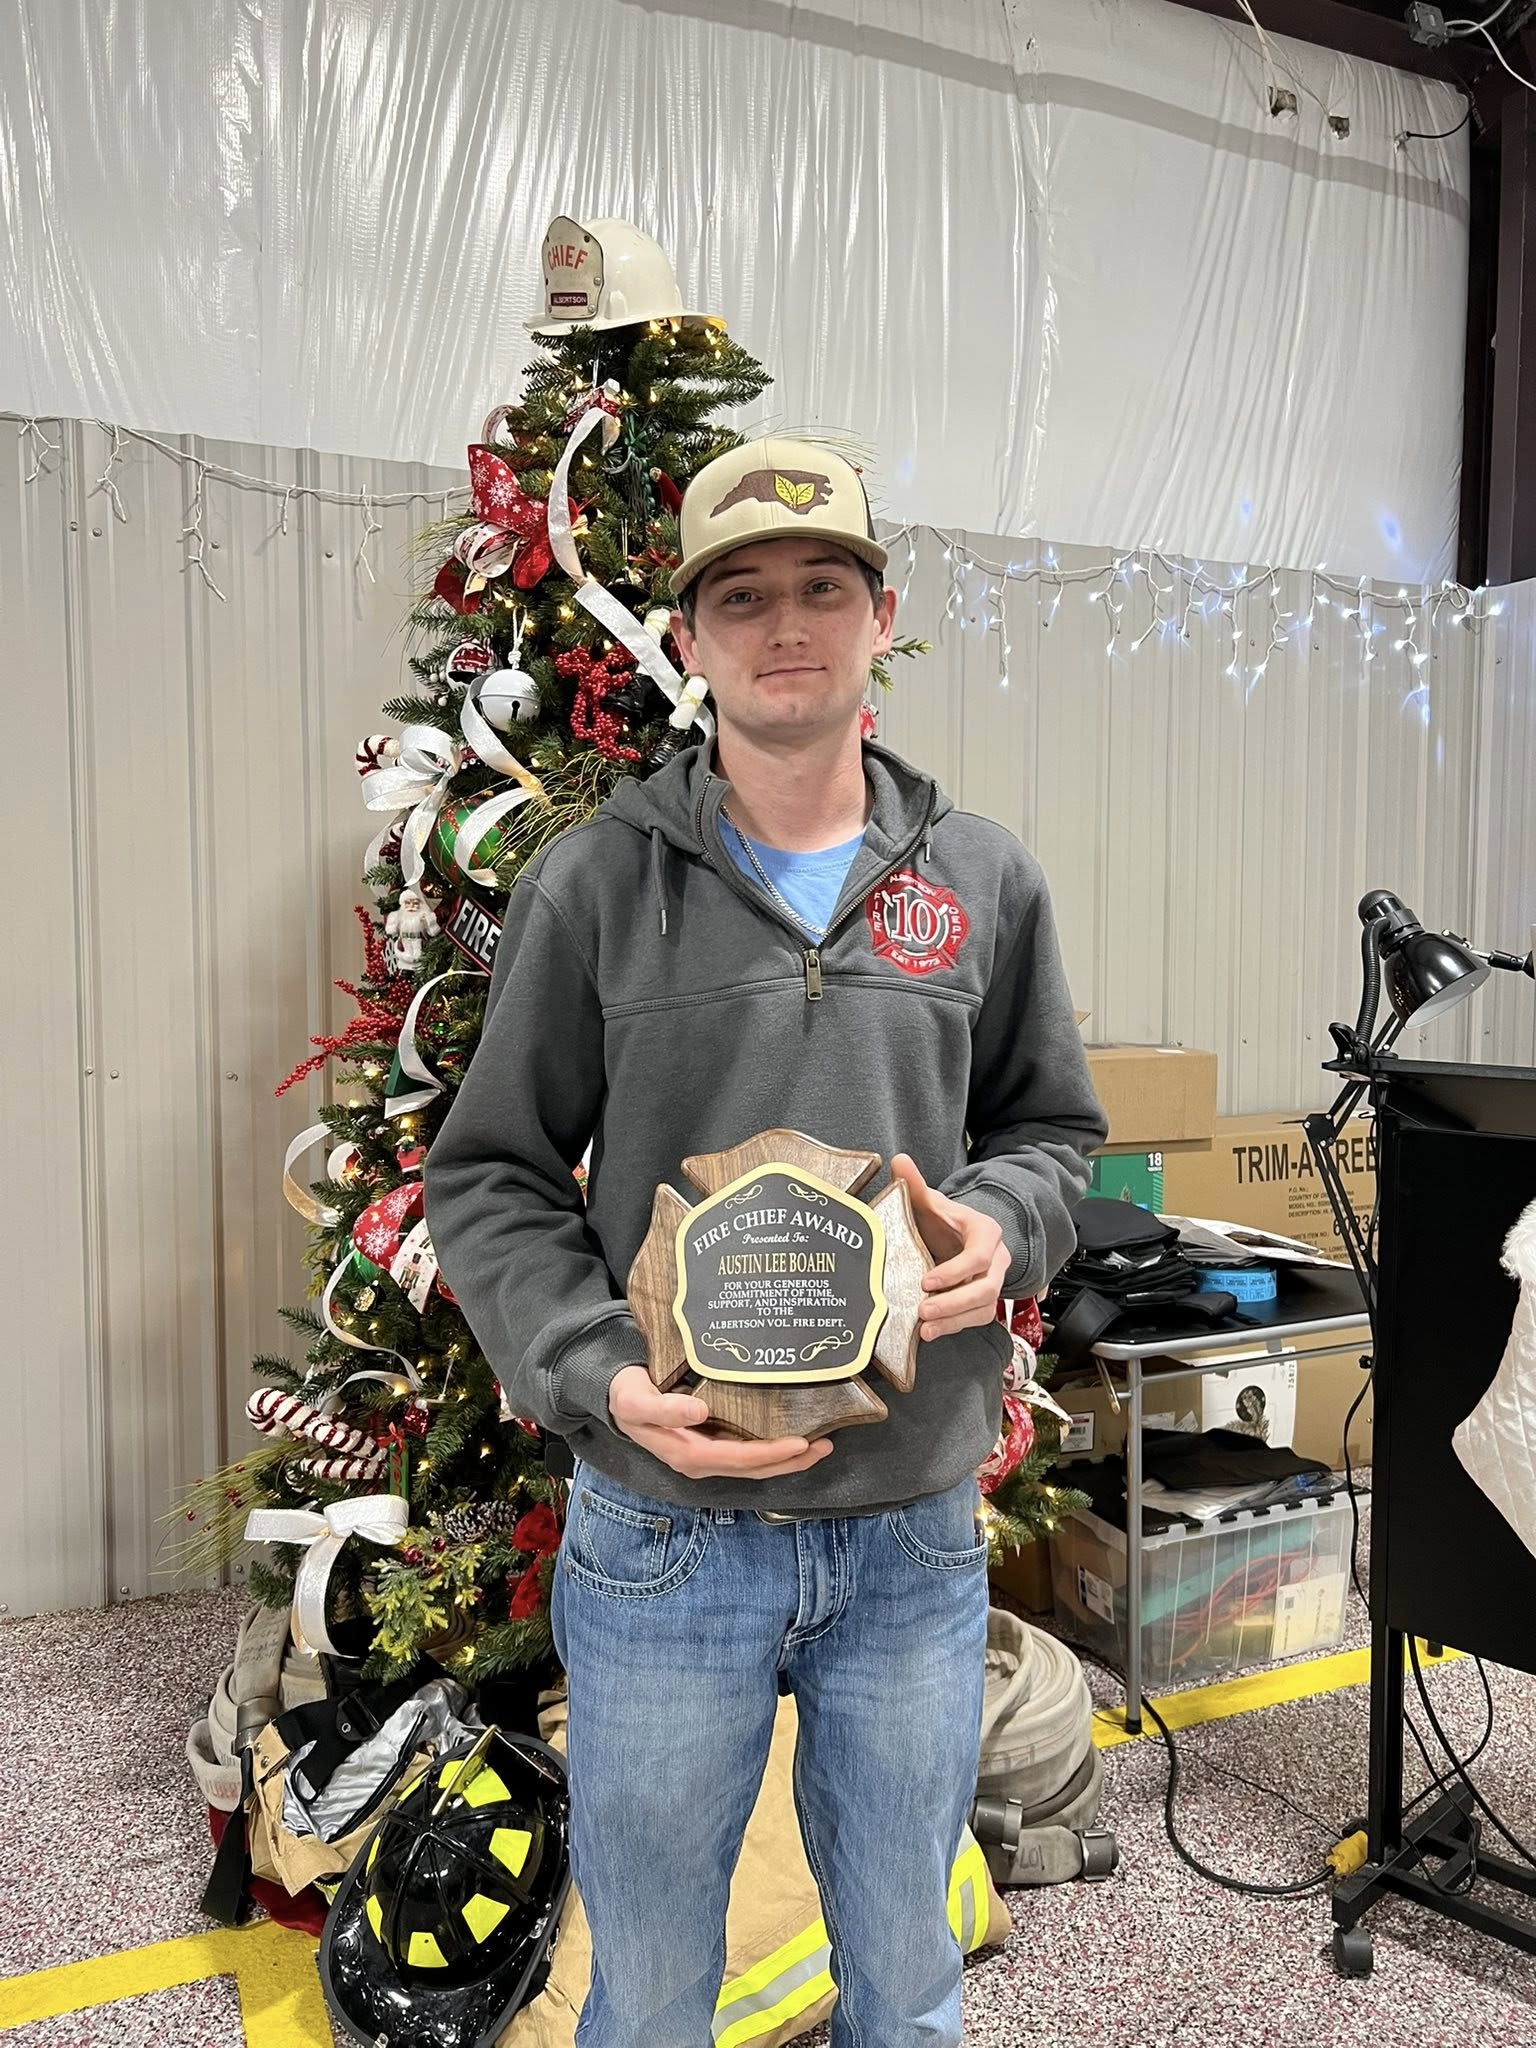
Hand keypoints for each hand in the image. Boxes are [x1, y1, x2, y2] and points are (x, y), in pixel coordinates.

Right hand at [607, 1367, 834, 1479]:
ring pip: (755, 1465)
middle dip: (790, 1461)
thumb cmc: (627, 1395)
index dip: (770, 1454)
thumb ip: (663, 1408)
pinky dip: (773, 1449)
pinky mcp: (711, 1443)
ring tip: (820, 1445)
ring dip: (787, 1458)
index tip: (801, 1442)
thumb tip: (699, 1411)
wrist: (616, 1394)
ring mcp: (707, 1455)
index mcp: (688, 1455)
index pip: (738, 1460)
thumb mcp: (636, 1401)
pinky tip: (792, 1437)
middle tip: (825, 1445)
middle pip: (754, 1469)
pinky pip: (747, 1452)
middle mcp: (701, 1461)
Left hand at [889, 1154, 1009, 1341]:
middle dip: (955, 1303)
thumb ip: (916, 1185)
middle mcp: (996, 1260)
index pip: (979, 1256)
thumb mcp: (932, 1203)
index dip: (955, 1272)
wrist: (959, 1236)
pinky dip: (955, 1327)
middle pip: (986, 1289)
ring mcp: (993, 1282)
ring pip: (985, 1308)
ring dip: (955, 1321)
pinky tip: (932, 1333)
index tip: (926, 1281)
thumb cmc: (946, 1221)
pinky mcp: (985, 1301)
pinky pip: (978, 1319)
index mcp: (986, 1233)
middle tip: (924, 1311)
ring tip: (925, 1329)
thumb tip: (899, 1161)